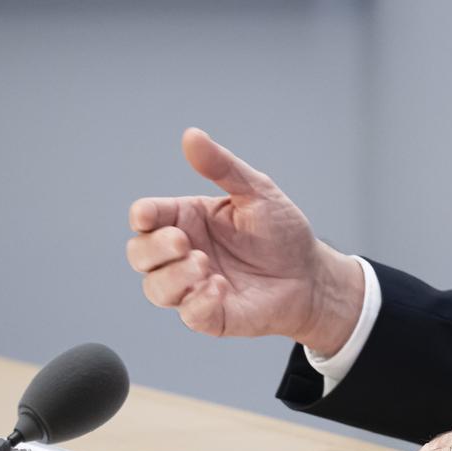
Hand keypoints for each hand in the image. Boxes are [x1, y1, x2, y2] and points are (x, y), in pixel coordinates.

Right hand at [126, 128, 364, 351]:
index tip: (147, 216)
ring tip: (205, 266)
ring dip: (174, 277)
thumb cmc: (282, 232)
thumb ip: (222, 167)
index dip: (142, 216)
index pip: (146, 217)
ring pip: (155, 288)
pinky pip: (188, 314)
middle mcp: (183, 254)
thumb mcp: (256, 191)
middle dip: (154, 248)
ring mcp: (193, 286)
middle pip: (139, 254)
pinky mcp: (211, 315)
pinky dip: (197, 303)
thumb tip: (191, 135)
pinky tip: (218, 289)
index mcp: (187, 220)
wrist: (312, 275)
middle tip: (185, 243)